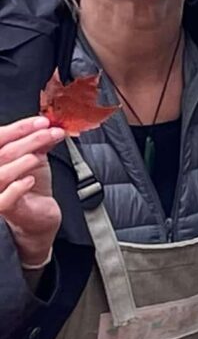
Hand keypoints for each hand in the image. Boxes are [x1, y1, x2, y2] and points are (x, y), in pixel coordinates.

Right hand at [0, 113, 62, 270]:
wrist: (39, 216)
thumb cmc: (32, 188)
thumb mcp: (36, 159)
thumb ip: (39, 143)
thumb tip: (49, 125)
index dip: (19, 128)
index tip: (42, 121)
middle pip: (2, 152)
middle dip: (29, 139)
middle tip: (51, 132)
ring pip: (1, 174)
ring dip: (23, 160)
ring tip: (39, 156)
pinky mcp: (6, 210)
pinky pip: (5, 199)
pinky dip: (18, 187)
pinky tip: (31, 181)